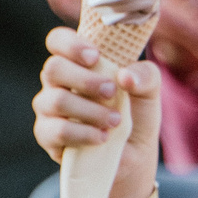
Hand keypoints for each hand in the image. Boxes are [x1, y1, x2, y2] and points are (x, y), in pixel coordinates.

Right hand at [33, 38, 163, 197]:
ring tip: (115, 121)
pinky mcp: (47, 136)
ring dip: (89, 110)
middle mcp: (58, 82)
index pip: (58, 40)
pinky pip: (55, 130)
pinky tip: (103, 137)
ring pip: (55, 100)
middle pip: (53, 68)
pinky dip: (82, 133)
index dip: (70, 44)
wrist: (134, 156)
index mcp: (78, 62)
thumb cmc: (136, 114)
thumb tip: (125, 76)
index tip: (95, 56)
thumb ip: (145, 75)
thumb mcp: (150, 91)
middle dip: (85, 79)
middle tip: (111, 92)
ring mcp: (48, 109)